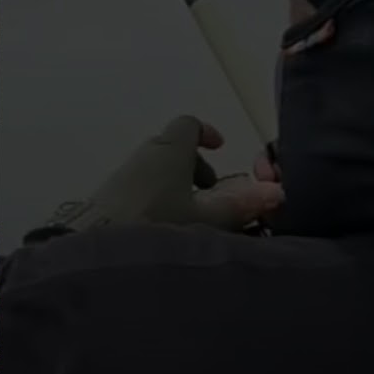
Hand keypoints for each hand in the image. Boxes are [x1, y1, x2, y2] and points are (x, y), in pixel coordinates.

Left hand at [47, 116, 283, 231]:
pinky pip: (139, 189)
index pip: (188, 125)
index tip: (221, 150)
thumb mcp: (206, 219)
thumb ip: (240, 206)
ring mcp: (121, 176)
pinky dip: (157, 200)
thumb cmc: (158, 225)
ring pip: (155, 171)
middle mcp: (142, 156)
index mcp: (168, 150)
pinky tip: (163, 230)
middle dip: (194, 166)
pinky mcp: (107, 199)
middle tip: (209, 195)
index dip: (206, 133)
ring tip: (190, 219)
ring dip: (176, 186)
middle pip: (172, 149)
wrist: (98, 248)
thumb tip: (276, 192)